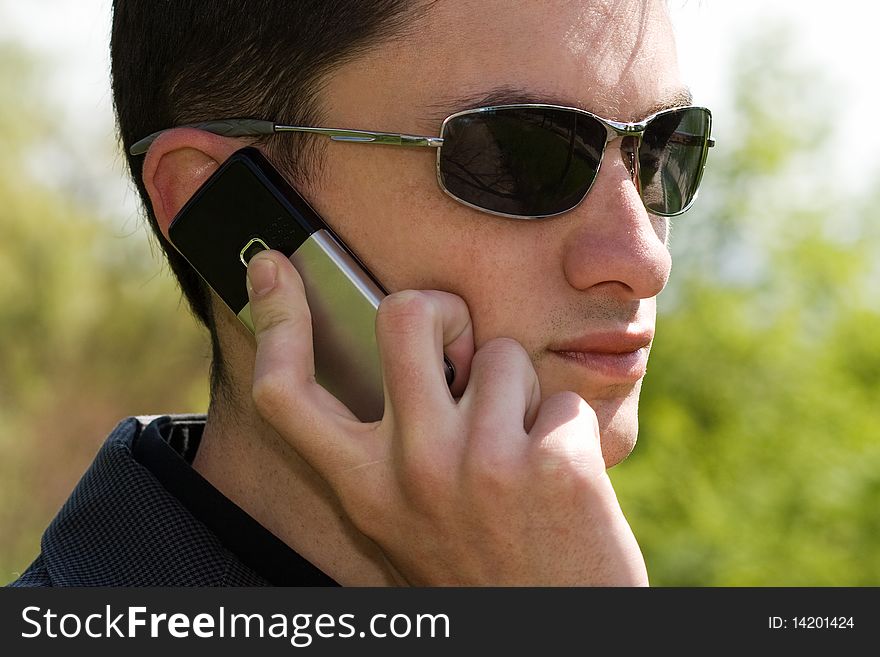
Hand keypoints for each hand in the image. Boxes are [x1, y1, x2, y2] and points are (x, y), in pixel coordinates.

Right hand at [246, 250, 647, 585]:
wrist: (553, 638)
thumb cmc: (479, 576)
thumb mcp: (403, 527)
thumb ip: (382, 459)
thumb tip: (377, 372)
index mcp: (362, 488)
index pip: (286, 393)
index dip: (274, 321)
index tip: (271, 266)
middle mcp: (411, 470)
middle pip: (403, 316)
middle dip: (440, 310)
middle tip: (463, 348)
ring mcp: (481, 465)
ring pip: (502, 353)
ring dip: (520, 391)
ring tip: (524, 448)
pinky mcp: (553, 465)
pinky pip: (561, 397)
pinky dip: (568, 428)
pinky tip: (564, 480)